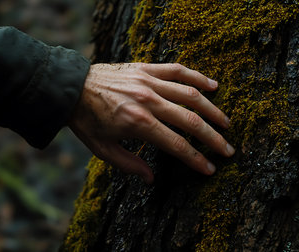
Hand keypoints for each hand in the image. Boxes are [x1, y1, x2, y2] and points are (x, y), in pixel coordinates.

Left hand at [68, 63, 234, 183]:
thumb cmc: (86, 120)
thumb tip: (151, 179)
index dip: (196, 159)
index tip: (210, 168)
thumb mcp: (102, 149)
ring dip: (212, 110)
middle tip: (228, 149)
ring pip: (190, 95)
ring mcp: (149, 82)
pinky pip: (178, 71)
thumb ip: (129, 165)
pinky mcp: (147, 68)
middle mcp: (148, 101)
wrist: (71, 87)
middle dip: (213, 138)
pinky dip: (197, 77)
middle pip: (190, 120)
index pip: (177, 144)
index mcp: (138, 123)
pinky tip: (213, 86)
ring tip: (226, 123)